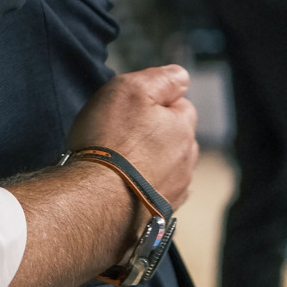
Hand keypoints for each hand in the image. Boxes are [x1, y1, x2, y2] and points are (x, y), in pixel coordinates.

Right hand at [65, 64, 197, 211]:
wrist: (98, 199)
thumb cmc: (110, 140)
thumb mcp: (130, 89)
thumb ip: (161, 78)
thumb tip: (181, 76)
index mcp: (184, 126)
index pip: (179, 103)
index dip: (153, 102)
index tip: (128, 107)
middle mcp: (187, 158)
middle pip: (172, 135)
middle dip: (153, 133)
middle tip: (119, 132)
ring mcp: (176, 188)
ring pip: (165, 164)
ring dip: (148, 160)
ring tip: (118, 161)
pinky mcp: (161, 210)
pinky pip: (155, 189)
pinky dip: (143, 184)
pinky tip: (123, 183)